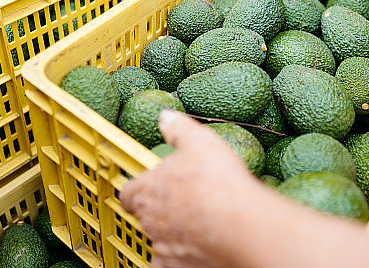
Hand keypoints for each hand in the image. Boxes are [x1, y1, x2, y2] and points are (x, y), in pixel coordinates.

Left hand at [119, 111, 266, 267]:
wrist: (240, 225)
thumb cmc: (217, 181)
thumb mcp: (200, 141)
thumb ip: (179, 129)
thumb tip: (165, 116)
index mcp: (148, 191)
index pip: (129, 193)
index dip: (137, 189)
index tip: (149, 186)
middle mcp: (150, 223)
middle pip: (146, 218)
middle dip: (161, 211)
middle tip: (185, 202)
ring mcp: (164, 249)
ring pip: (160, 244)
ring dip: (172, 236)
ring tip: (197, 227)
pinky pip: (173, 266)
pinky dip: (181, 260)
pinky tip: (196, 252)